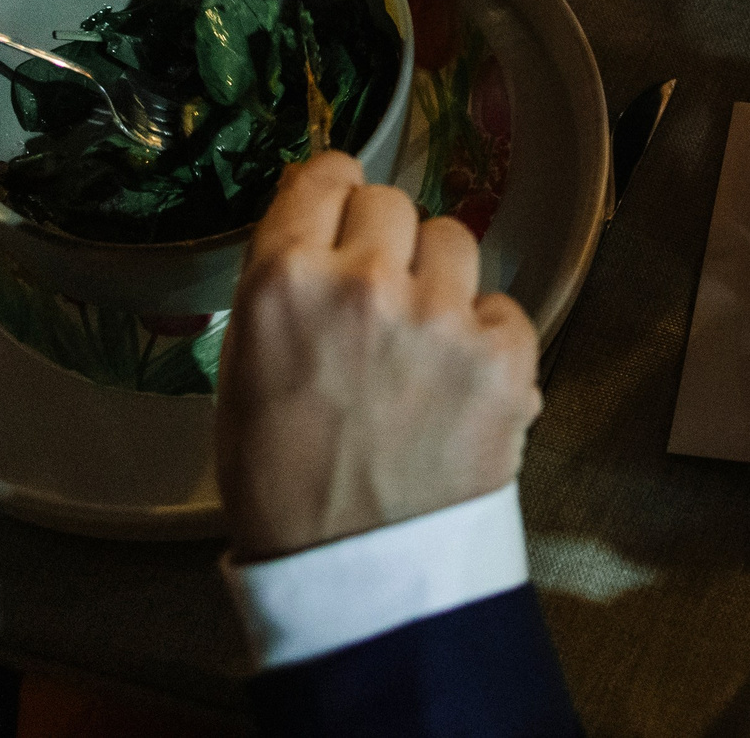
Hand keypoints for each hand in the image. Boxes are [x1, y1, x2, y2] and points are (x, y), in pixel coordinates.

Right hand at [215, 152, 541, 562]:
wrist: (357, 571)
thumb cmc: (283, 482)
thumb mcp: (246, 372)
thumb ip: (286, 290)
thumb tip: (322, 233)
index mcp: (283, 283)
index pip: (323, 178)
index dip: (335, 190)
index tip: (342, 200)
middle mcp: (364, 281)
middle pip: (391, 203)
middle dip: (385, 240)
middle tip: (379, 292)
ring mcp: (440, 315)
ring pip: (453, 240)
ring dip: (438, 278)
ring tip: (422, 339)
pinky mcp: (504, 353)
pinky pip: (501, 305)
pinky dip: (485, 336)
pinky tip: (457, 381)